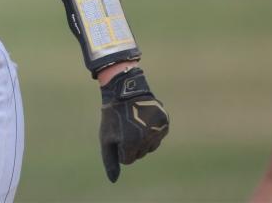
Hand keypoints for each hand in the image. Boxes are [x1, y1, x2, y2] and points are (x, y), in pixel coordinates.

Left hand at [98, 67, 168, 182]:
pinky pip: (158, 136)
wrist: (125, 90)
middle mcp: (148, 139)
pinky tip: (143, 119)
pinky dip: (151, 131)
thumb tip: (113, 180)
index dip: (120, 148)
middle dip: (132, 145)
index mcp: (131, 143)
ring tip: (134, 122)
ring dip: (142, 139)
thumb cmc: (112, 115)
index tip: (117, 135)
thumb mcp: (106, 137)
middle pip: (140, 154)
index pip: (127, 160)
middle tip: (124, 127)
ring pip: (150, 146)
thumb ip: (110, 160)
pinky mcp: (165, 123)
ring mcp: (158, 130)